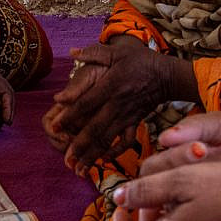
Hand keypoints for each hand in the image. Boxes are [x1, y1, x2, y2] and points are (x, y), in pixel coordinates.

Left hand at [46, 38, 197, 168]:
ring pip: (107, 138)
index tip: (53, 126)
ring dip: (93, 155)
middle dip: (79, 146)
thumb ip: (93, 52)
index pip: (85, 103)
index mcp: (110, 85)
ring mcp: (127, 116)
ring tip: (79, 170)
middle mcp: (117, 104)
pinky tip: (104, 161)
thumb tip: (71, 52)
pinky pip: (126, 141)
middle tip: (65, 160)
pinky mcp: (136, 122)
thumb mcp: (117, 51)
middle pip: (95, 128)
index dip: (69, 115)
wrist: (167, 75)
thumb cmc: (140, 60)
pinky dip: (116, 152)